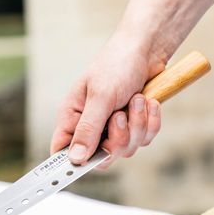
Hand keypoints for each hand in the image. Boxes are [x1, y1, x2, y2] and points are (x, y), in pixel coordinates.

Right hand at [50, 32, 164, 168]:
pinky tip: (149, 102)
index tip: (89, 161)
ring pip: (127, 149)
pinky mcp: (135, 126)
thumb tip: (75, 159)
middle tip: (120, 115)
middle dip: (119, 139)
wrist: (146, 52)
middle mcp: (92, 126)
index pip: (63, 151)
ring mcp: (115, 128)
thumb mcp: (100, 97)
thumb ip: (88, 129)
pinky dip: (151, 121)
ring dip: (137, 124)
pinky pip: (145, 138)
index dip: (73, 163)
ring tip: (137, 99)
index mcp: (73, 117)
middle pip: (103, 157)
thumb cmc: (116, 66)